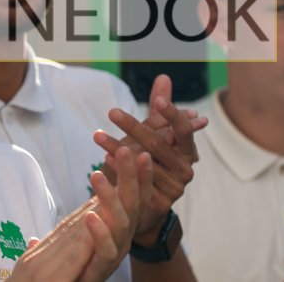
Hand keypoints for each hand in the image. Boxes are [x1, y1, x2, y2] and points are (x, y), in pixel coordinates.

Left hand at [9, 147, 152, 281]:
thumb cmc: (73, 261)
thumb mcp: (81, 231)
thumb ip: (88, 213)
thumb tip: (93, 187)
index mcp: (118, 227)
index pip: (133, 197)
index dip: (139, 176)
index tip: (140, 151)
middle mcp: (121, 240)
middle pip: (132, 204)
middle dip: (130, 177)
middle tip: (126, 150)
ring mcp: (113, 256)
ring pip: (121, 224)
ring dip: (109, 198)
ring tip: (95, 175)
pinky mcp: (99, 271)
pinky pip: (105, 251)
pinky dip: (99, 233)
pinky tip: (90, 215)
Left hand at [93, 74, 207, 244]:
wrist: (143, 207)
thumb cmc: (148, 163)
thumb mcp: (153, 136)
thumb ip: (159, 110)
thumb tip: (163, 76)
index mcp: (187, 151)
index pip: (184, 129)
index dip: (173, 115)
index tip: (158, 102)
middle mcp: (185, 170)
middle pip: (158, 144)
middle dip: (133, 126)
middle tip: (111, 111)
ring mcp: (173, 189)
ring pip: (142, 162)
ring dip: (116, 147)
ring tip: (96, 135)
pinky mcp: (158, 204)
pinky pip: (135, 182)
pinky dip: (119, 168)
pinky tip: (104, 159)